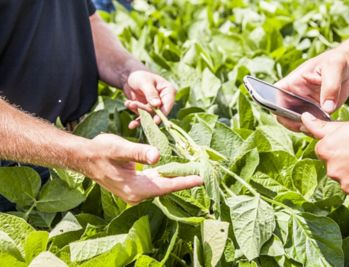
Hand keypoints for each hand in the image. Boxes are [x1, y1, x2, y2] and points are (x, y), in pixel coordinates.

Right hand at [80, 133, 202, 203]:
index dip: (184, 182)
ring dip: (177, 178)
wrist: (85, 158)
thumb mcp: (120, 148)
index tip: (201, 180)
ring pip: (162, 185)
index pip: (166, 186)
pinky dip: (167, 176)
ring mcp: (137, 191)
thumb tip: (157, 156)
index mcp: (135, 189)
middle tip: (204, 173)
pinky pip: (156, 182)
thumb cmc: (101, 151)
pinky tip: (176, 170)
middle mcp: (137, 194)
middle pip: (167, 188)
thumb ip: (138, 153)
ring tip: (195, 171)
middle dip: (185, 180)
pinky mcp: (136, 185)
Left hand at [123, 70, 176, 128]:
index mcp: (168, 91)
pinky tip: (131, 125)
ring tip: (129, 103)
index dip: (163, 114)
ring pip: (149, 116)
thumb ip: (151, 93)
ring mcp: (155, 107)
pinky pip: (143, 119)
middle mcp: (164, 101)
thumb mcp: (144, 82)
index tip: (156, 121)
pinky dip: (136, 122)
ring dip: (138, 112)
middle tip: (132, 104)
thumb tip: (157, 105)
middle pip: (158, 112)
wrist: (129, 77)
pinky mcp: (147, 111)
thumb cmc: (139, 75)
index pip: (168, 104)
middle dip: (145, 111)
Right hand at [275, 49, 348, 130]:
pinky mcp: (317, 114)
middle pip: (283, 115)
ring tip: (319, 127)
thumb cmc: (337, 61)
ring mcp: (305, 107)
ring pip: (296, 124)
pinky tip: (328, 127)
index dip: (276, 108)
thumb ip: (330, 87)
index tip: (289, 114)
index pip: (273, 98)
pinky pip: (313, 126)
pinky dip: (318, 130)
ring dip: (306, 128)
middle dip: (292, 123)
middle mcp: (294, 97)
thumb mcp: (334, 68)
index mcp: (291, 83)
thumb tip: (327, 108)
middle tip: (306, 125)